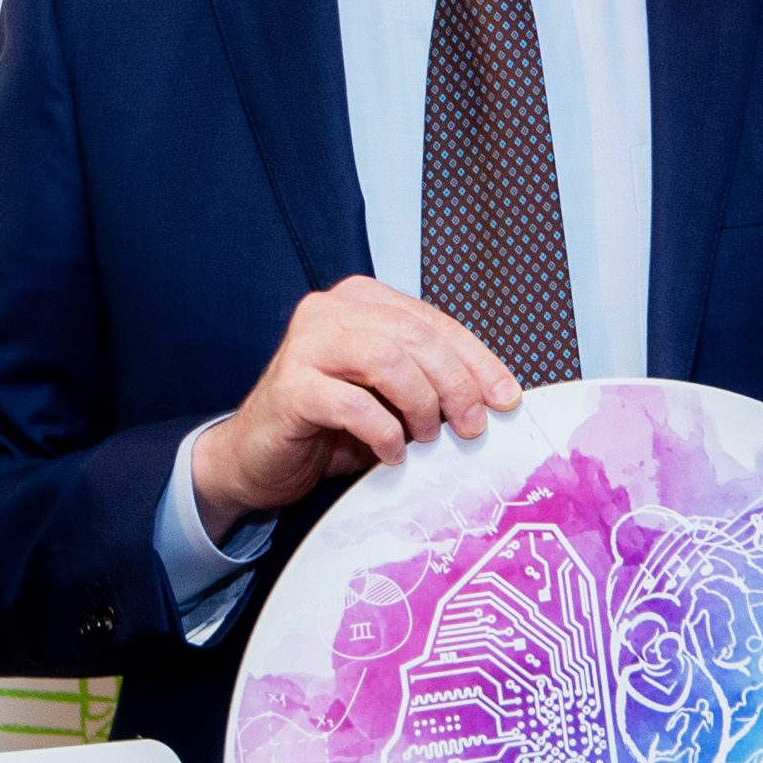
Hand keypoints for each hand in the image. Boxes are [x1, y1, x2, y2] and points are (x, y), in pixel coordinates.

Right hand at [192, 278, 518, 542]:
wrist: (257, 459)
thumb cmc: (327, 427)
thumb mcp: (391, 398)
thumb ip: (431, 384)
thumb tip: (494, 399)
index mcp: (362, 303)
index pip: (434, 322)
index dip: (477, 361)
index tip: (505, 398)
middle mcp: (331, 312)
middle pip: (415, 336)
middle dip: (456, 384)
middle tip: (471, 425)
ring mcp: (305, 345)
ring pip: (386, 359)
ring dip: (420, 404)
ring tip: (426, 437)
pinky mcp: (289, 387)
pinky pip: (352, 404)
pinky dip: (384, 432)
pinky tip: (391, 452)